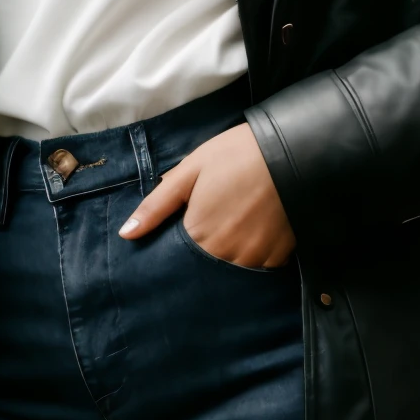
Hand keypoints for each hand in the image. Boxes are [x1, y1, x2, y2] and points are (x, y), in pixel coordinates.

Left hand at [119, 123, 295, 267]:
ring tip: (233, 227)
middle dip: (202, 253)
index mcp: (199, 233)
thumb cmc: (237, 154)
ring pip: (232, 270)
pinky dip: (253, 256)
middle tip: (211, 224)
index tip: (182, 234)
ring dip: (227, 256)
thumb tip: (126, 234)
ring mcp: (255, 258)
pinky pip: (259, 268)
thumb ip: (156, 205)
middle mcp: (226, 254)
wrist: (292, 149)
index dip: (176, 248)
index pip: (177, 259)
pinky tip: (254, 231)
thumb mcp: (191, 171)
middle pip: (204, 267)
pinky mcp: (279, 256)